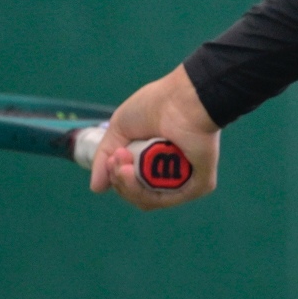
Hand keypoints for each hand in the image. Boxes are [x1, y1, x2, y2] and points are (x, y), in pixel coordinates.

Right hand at [86, 64, 220, 209]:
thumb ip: (104, 158)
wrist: (180, 98)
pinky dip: (148, 191)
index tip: (114, 157)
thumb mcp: (118, 129)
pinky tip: (135, 174)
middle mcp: (170, 173)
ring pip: (151, 200)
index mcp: (154, 161)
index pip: (132, 184)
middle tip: (119, 159)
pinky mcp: (200, 182)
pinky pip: (172, 198)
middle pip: (139, 195)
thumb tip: (96, 188)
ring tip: (124, 167)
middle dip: (121, 182)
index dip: (117, 177)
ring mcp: (186, 179)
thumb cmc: (153, 106)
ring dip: (129, 187)